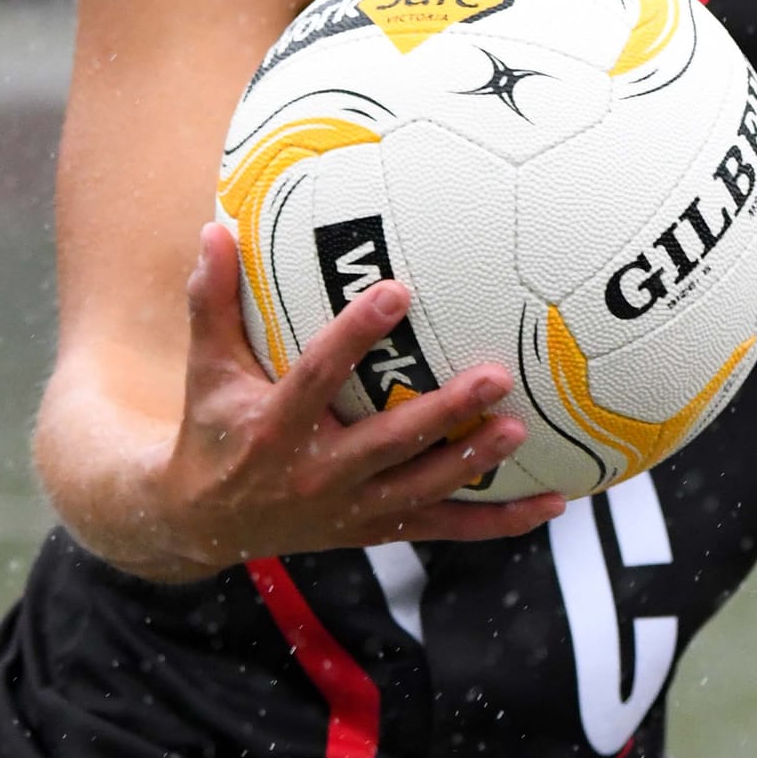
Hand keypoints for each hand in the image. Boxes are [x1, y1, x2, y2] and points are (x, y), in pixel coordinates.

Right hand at [153, 224, 564, 572]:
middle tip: (496, 376)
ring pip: (423, 489)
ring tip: (521, 430)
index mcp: (275, 427)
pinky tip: (552, 503)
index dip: (356, 335)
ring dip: (473, 461)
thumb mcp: (206, 368)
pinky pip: (445, 529)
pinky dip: (499, 522)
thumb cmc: (212, 430)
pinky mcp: (376, 531)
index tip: (398, 290)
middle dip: (444, 410)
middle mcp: (317, 473)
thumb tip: (214, 227)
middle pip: (389, 442)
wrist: (204, 523)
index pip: (319, 376)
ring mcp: (351, 509)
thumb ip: (212, 300)